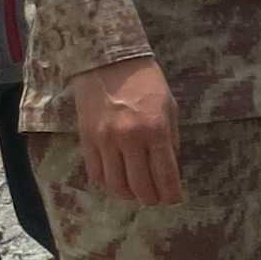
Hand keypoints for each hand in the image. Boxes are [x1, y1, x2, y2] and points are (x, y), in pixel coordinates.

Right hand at [72, 55, 181, 204]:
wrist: (106, 59)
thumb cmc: (145, 81)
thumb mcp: (169, 107)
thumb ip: (171, 139)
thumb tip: (170, 169)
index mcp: (156, 130)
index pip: (165, 175)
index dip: (171, 194)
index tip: (173, 200)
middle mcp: (130, 139)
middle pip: (141, 186)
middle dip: (151, 198)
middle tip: (155, 198)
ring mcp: (105, 141)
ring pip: (116, 185)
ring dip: (128, 195)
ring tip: (135, 192)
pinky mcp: (86, 139)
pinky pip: (95, 174)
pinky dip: (107, 183)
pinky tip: (115, 180)